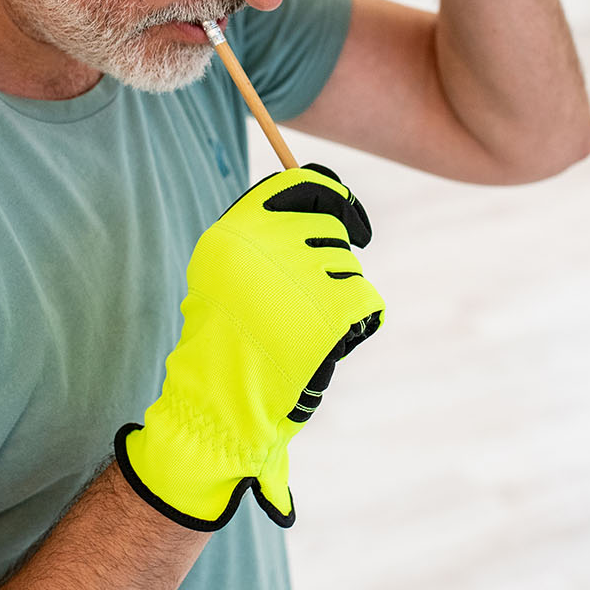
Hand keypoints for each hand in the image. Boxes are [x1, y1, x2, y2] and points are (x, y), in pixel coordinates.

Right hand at [116, 164, 384, 529]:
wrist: (222, 403)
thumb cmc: (224, 342)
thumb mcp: (223, 276)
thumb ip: (263, 234)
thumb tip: (328, 199)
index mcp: (236, 229)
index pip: (306, 186)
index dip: (336, 198)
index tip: (354, 222)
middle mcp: (268, 243)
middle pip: (331, 229)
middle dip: (328, 264)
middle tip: (303, 304)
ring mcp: (303, 273)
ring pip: (350, 267)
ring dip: (338, 297)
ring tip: (302, 331)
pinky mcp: (333, 306)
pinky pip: (368, 300)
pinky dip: (357, 323)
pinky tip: (327, 344)